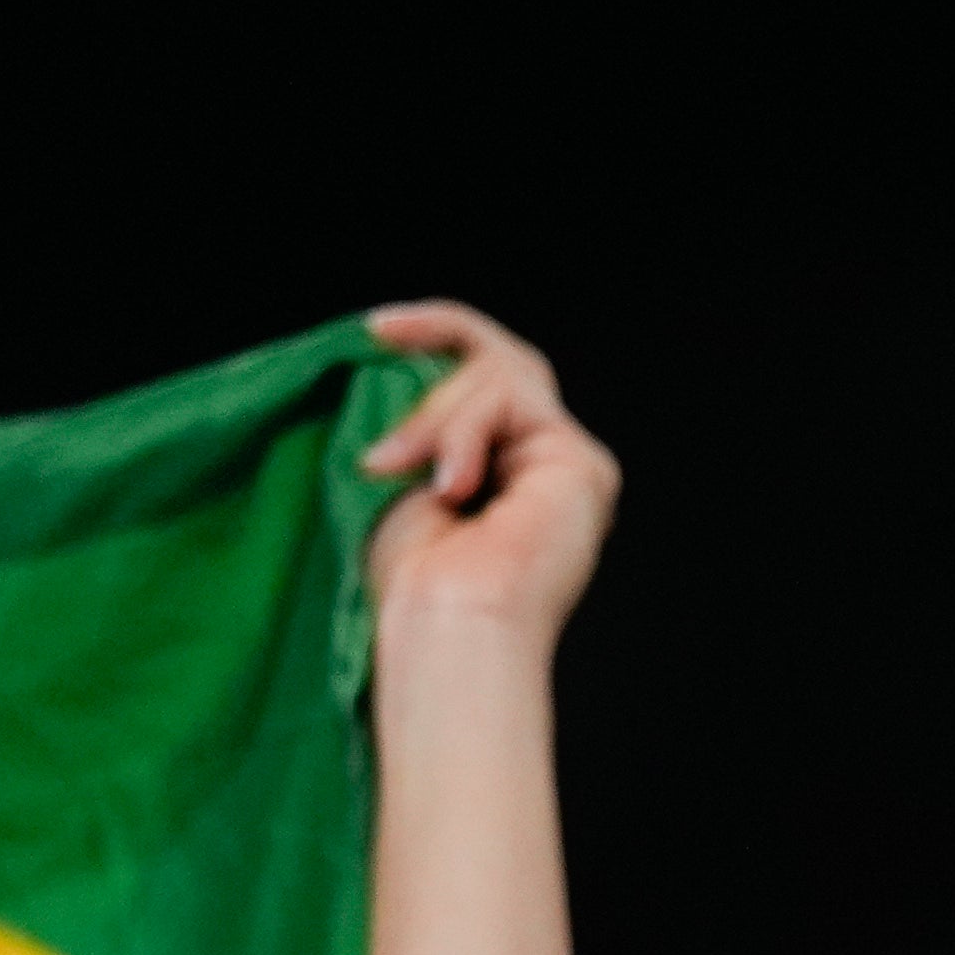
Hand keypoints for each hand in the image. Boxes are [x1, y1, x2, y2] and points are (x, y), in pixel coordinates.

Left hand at [358, 303, 621, 648]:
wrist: (446, 625)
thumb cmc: (412, 579)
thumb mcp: (399, 471)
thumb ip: (418, 414)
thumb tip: (400, 354)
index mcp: (501, 472)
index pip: (484, 375)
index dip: (437, 334)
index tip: (373, 329)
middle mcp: (542, 466)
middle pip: (502, 357)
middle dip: (437, 341)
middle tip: (377, 344)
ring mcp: (567, 464)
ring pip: (501, 371)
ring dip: (435, 413)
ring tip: (394, 466)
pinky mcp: (581, 465)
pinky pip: (510, 398)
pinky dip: (461, 431)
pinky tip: (447, 485)